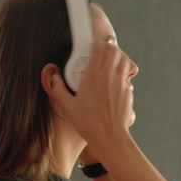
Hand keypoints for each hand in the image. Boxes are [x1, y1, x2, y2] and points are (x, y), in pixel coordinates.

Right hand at [44, 29, 137, 153]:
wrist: (109, 137)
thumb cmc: (89, 123)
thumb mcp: (66, 105)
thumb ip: (57, 88)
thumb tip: (52, 75)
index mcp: (94, 76)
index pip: (100, 48)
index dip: (97, 42)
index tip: (92, 43)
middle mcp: (110, 76)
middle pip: (114, 50)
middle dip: (109, 46)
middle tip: (101, 49)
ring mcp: (121, 83)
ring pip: (124, 60)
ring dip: (118, 56)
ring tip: (110, 60)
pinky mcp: (128, 92)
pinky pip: (128, 74)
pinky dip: (123, 70)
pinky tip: (115, 77)